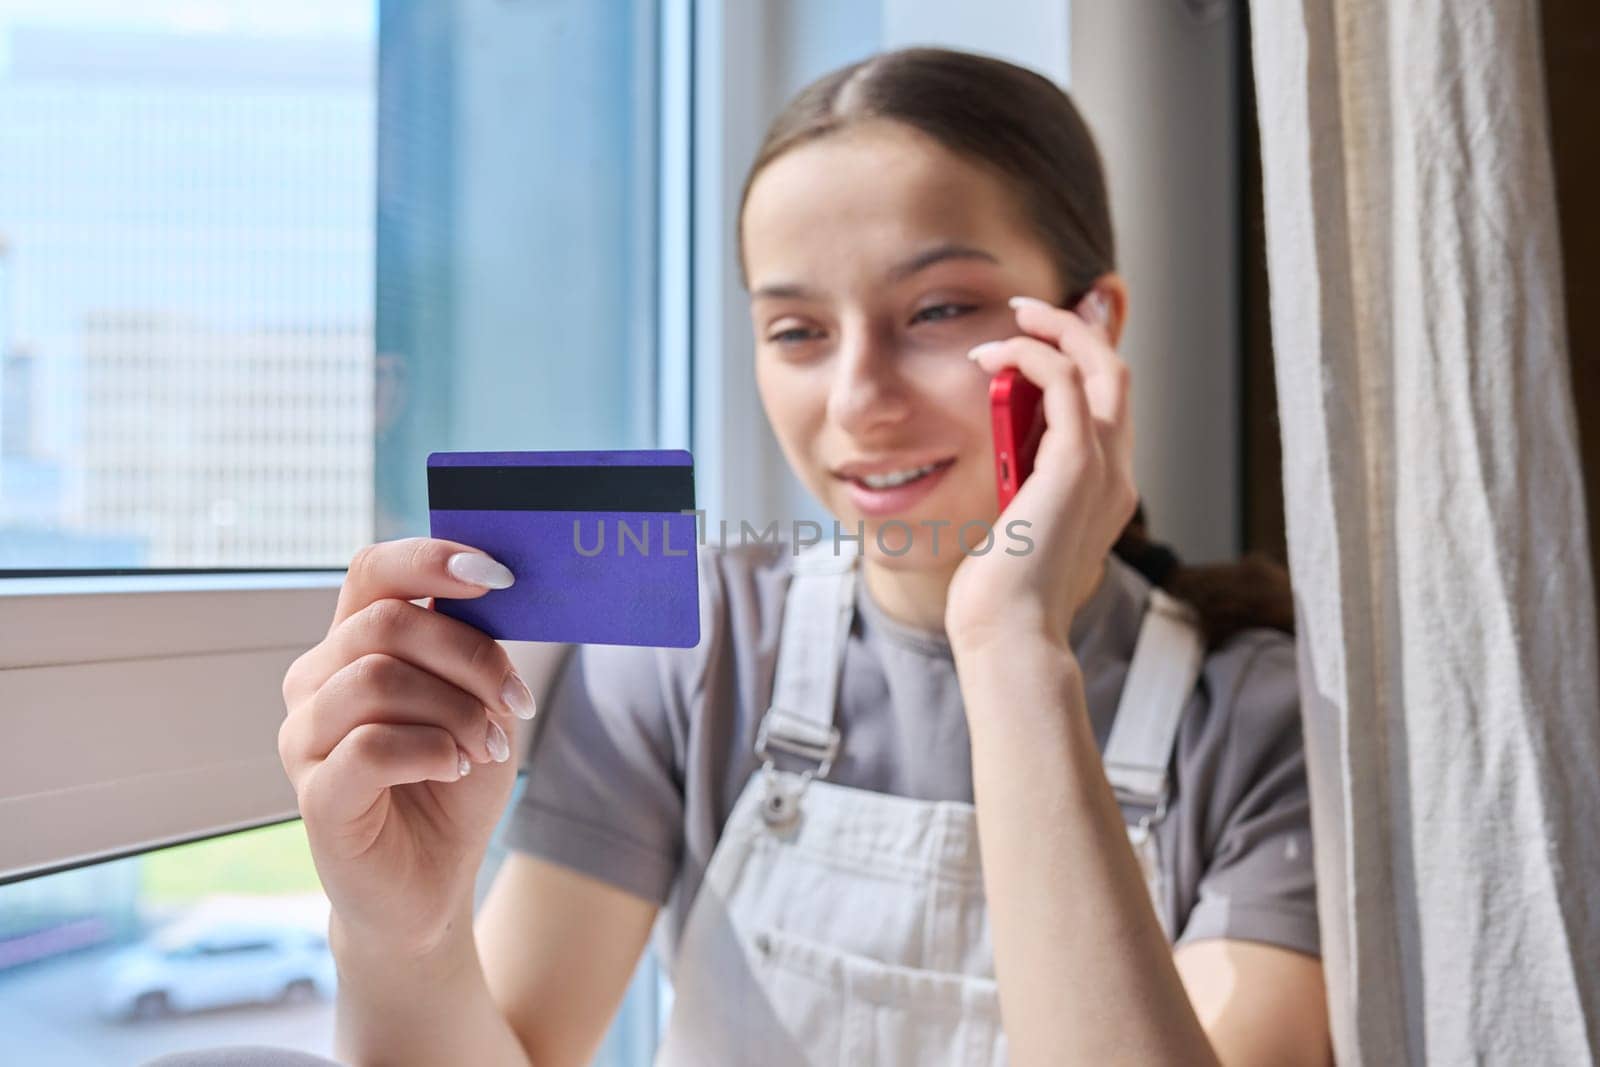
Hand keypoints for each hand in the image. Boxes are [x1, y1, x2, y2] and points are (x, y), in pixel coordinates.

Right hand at [278, 538, 538, 955]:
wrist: (434, 883)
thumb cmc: (452, 784)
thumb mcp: (479, 701)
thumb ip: (470, 645)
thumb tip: (491, 581)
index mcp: (352, 645)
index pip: (373, 570)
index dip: (431, 559)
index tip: (498, 576)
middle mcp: (315, 681)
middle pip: (387, 622)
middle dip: (471, 658)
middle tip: (515, 704)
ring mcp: (304, 736)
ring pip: (378, 679)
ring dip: (456, 711)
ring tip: (485, 748)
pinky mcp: (313, 793)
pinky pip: (371, 744)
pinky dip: (431, 750)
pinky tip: (454, 767)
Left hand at [945, 292, 1136, 652]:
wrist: (1011, 633)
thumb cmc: (1001, 595)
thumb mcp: (1014, 529)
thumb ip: (1020, 490)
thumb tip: (1000, 459)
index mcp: (1104, 490)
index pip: (1108, 406)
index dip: (1085, 360)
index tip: (1040, 335)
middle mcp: (1116, 474)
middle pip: (1117, 374)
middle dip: (1080, 328)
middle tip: (1029, 308)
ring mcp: (1103, 468)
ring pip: (1102, 366)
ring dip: (1057, 330)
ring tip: (1014, 315)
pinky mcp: (1075, 465)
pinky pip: (1064, 382)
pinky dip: (1031, 355)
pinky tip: (993, 355)